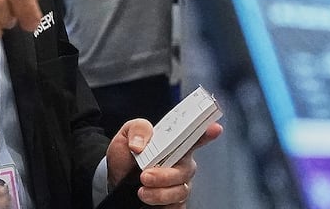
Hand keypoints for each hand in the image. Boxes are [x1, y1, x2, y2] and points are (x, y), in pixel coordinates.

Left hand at [106, 118, 223, 206]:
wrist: (114, 179)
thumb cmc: (126, 156)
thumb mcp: (126, 135)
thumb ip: (137, 130)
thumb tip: (141, 144)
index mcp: (174, 144)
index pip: (194, 137)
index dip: (206, 133)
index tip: (216, 128)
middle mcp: (181, 165)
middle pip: (185, 170)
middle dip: (166, 175)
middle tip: (145, 176)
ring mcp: (179, 185)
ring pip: (181, 190)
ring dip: (160, 193)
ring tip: (142, 191)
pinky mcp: (175, 203)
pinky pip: (177, 207)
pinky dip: (163, 206)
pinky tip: (149, 203)